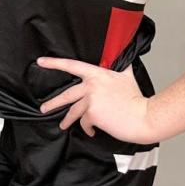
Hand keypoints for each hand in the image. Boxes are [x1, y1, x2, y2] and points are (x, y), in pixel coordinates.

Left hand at [37, 57, 154, 143]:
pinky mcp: (93, 115)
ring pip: (74, 112)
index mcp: (97, 74)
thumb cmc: (136, 98)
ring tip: (63, 125)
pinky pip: (85, 123)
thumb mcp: (126, 76)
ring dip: (68, 120)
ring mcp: (91, 100)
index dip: (54, 63)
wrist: (144, 116)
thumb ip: (120, 66)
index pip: (72, 65)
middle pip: (66, 94)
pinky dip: (88, 128)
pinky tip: (93, 131)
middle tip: (44, 108)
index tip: (40, 61)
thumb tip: (122, 54)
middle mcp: (91, 86)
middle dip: (53, 103)